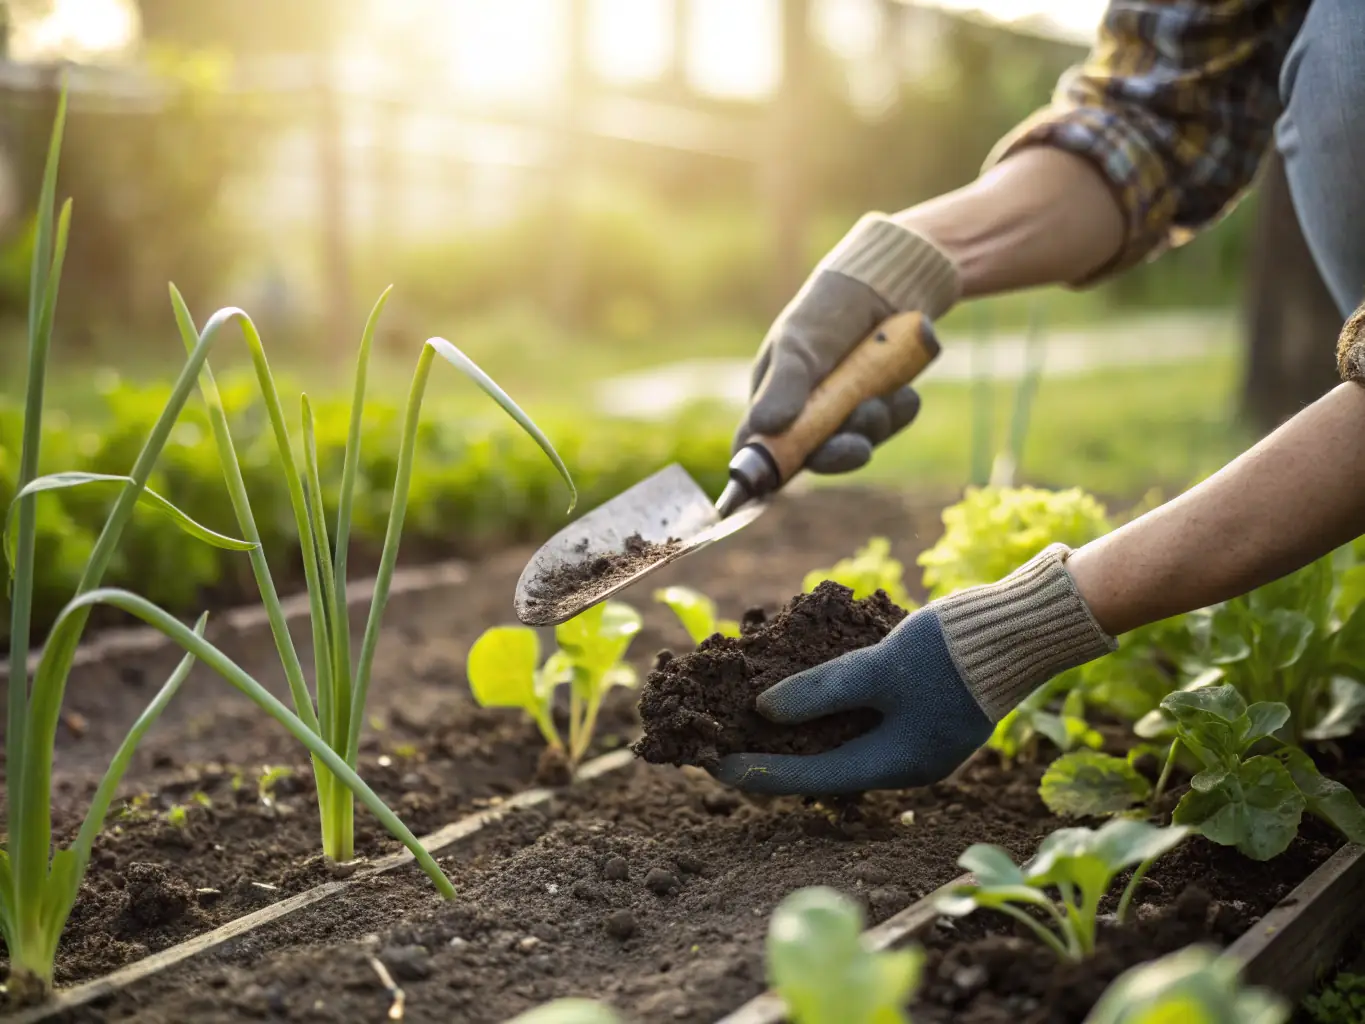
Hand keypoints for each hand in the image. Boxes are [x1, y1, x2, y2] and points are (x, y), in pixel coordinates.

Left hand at [710, 609, 993, 794]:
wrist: (1026, 625)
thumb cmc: (955, 651)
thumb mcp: (881, 667)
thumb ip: (824, 690)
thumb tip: (766, 712)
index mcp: (899, 764)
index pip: (813, 778)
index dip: (760, 771)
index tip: (713, 765)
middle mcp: (907, 761)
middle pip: (826, 765)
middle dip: (775, 752)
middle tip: (723, 740)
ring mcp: (918, 736)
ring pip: (844, 740)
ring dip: (800, 727)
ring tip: (752, 714)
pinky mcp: (924, 709)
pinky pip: (864, 717)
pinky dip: (830, 705)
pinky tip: (803, 686)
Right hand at [733, 215, 958, 474]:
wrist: (889, 283)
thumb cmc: (828, 309)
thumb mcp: (799, 344)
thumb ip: (784, 386)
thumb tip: (764, 428)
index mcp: (773, 397)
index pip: (757, 446)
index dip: (761, 470)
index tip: (776, 483)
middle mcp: (806, 411)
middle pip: (812, 457)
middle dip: (837, 452)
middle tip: (857, 445)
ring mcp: (844, 410)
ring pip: (854, 444)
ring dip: (871, 427)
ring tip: (884, 397)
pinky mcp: (879, 405)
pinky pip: (889, 427)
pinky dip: (898, 413)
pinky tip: (905, 390)